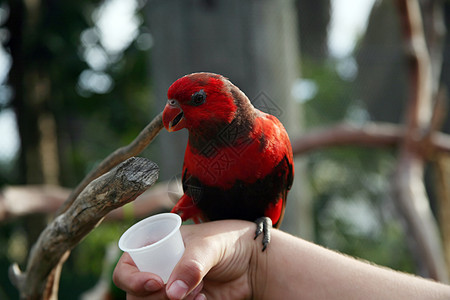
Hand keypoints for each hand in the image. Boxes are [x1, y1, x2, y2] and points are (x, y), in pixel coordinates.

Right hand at [113, 220, 260, 298]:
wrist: (253, 264)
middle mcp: (158, 270)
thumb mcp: (209, 246)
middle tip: (179, 289)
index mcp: (156, 248)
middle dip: (156, 296)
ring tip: (199, 291)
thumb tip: (172, 293)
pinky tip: (204, 299)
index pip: (126, 267)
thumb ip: (192, 265)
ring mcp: (170, 290)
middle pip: (135, 294)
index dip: (132, 278)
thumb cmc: (229, 242)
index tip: (156, 282)